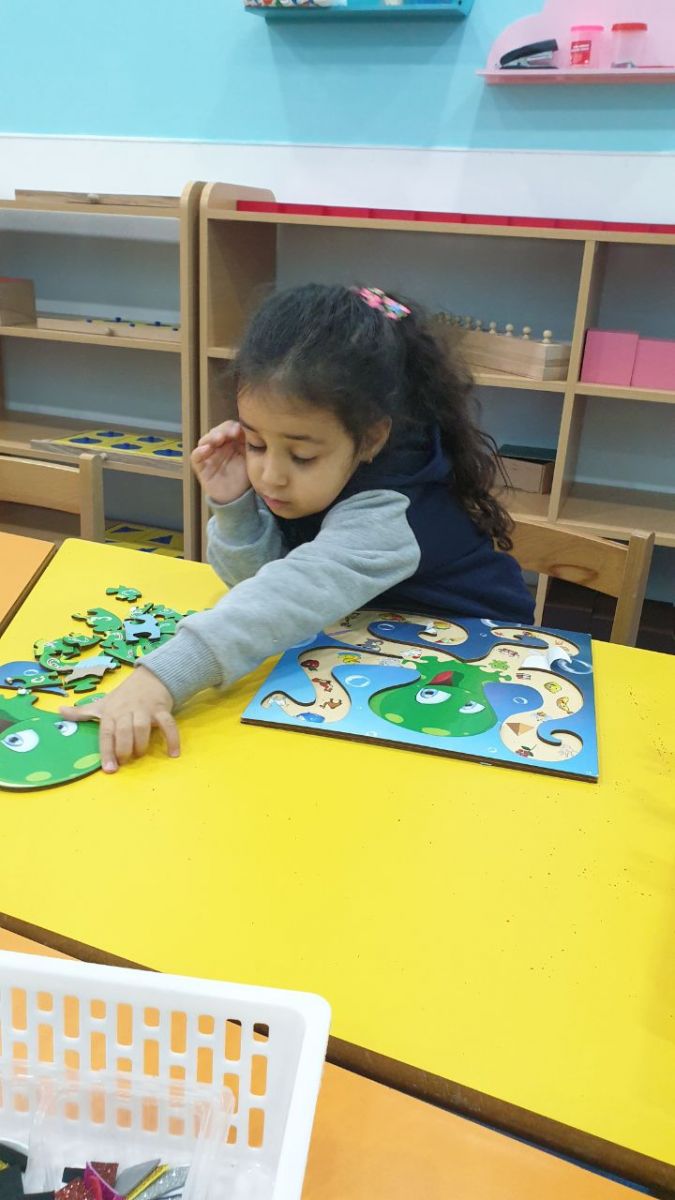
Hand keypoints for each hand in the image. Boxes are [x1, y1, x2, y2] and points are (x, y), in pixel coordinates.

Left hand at [60, 666, 178, 773]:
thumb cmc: (124, 696)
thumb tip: (59, 712)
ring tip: (140, 754)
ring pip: (143, 728)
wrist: (151, 676)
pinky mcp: (162, 709)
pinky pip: (168, 725)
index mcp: (111, 712)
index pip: (106, 733)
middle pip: (124, 731)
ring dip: (141, 744)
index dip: (106, 751)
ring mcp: (145, 709)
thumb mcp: (102, 703)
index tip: (108, 769)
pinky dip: (172, 738)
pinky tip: (174, 753)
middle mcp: (126, 710)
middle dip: (124, 749)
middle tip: (125, 761)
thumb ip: (82, 712)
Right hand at [191, 420, 249, 505]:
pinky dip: (200, 451)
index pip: (229, 428)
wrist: (238, 498)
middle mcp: (218, 446)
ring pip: (205, 441)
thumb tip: (249, 431)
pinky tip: (207, 449)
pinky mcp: (201, 466)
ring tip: (219, 438)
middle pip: (217, 431)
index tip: (239, 430)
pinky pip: (196, 456)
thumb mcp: (250, 459)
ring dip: (212, 437)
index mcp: (231, 442)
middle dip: (223, 430)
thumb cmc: (245, 477)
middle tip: (231, 432)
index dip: (233, 427)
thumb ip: (248, 445)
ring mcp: (208, 455)